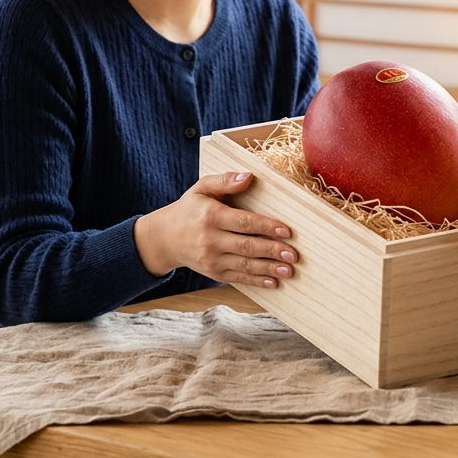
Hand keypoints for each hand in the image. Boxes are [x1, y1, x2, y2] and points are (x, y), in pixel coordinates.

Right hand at [133, 171, 297, 287]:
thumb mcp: (202, 188)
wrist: (165, 238)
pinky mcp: (213, 272)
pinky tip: (273, 281)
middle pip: (247, 246)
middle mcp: (210, 239)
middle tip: (293, 254)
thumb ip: (225, 181)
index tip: (286, 230)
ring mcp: (211, 259)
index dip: (266, 226)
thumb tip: (248, 176)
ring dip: (268, 268)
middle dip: (272, 251)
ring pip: (244, 265)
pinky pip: (238, 278)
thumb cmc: (190, 209)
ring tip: (288, 270)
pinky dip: (256, 281)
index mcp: (211, 216)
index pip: (243, 222)